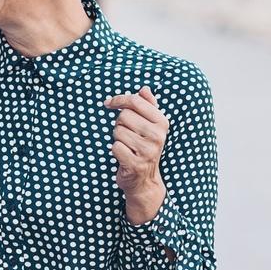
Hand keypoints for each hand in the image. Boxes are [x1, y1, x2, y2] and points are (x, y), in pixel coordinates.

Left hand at [104, 86, 168, 223]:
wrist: (145, 180)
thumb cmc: (144, 148)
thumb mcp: (150, 126)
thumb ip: (148, 106)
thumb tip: (145, 89)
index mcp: (162, 122)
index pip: (136, 100)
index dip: (119, 99)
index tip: (109, 103)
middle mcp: (157, 136)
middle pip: (124, 115)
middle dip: (119, 123)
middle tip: (127, 134)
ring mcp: (148, 151)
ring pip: (118, 131)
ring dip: (117, 138)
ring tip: (127, 146)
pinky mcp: (136, 163)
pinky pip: (115, 147)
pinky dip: (115, 150)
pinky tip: (124, 156)